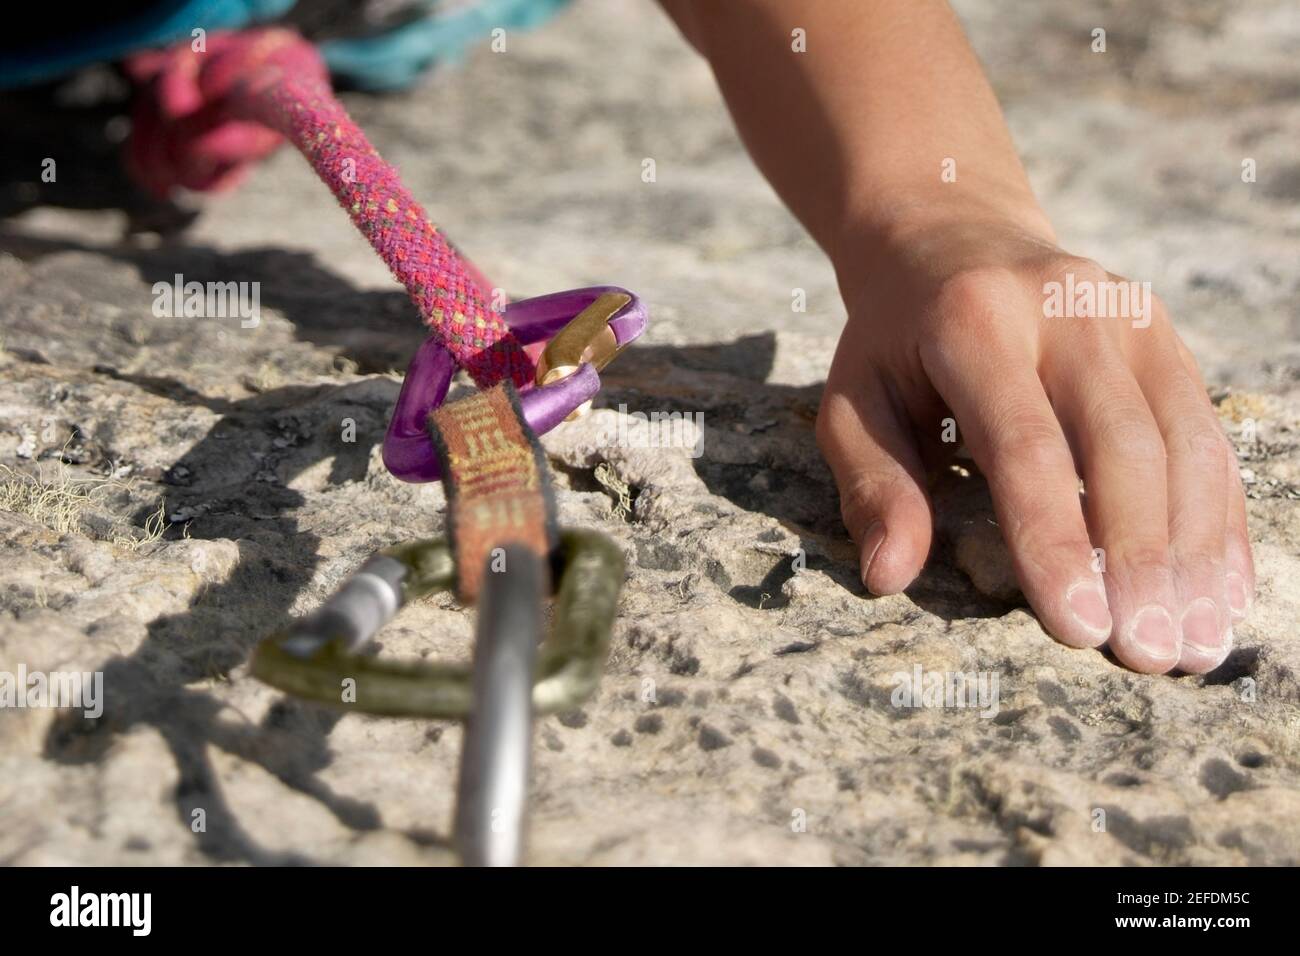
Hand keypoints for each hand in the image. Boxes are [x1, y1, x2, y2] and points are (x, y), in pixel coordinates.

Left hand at [818, 211, 1252, 673]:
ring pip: (1183, 445)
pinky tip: (1219, 592)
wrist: (952, 239)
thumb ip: (872, 484)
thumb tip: (890, 576)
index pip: (1027, 445)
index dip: (1056, 540)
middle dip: (1138, 559)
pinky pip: (1206, 436)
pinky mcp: (1167, 337)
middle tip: (1145, 656)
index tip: (1080, 628)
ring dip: (1194, 552)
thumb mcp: (853, 402)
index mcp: (976, 323)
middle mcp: (1070, 310)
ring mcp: (1131, 318)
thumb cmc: (893, 342)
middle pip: (1124, 447)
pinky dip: (1219, 519)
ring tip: (1190, 647)